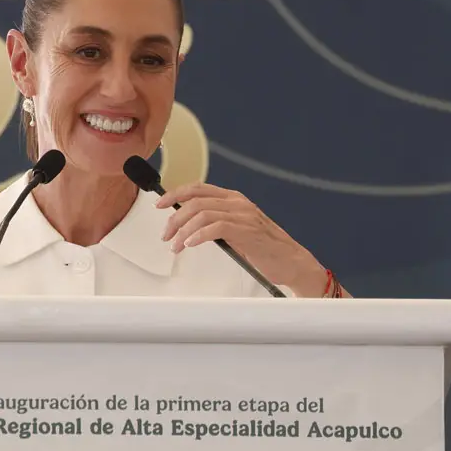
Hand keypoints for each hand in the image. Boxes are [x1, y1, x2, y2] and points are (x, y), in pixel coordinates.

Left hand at [157, 183, 327, 295]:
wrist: (291, 262)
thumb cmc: (263, 248)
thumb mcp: (236, 229)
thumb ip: (216, 221)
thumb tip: (185, 222)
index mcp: (233, 198)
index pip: (197, 188)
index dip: (175, 194)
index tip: (159, 205)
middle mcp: (237, 202)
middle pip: (195, 201)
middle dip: (174, 217)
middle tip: (165, 235)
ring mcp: (243, 215)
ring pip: (201, 213)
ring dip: (182, 230)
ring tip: (175, 245)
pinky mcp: (247, 231)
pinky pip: (215, 227)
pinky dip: (197, 235)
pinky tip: (189, 244)